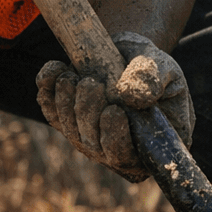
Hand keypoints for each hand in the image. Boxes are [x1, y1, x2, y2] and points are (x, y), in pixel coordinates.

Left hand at [36, 32, 194, 181]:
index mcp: (153, 142)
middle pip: (97, 148)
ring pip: (73, 133)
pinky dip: (48, 95)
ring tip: (70, 77)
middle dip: (88, 115)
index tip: (112, 111)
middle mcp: (122, 150)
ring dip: (66, 104)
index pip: (133, 157)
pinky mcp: (71, 124)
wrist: (132, 54)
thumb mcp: (163, 66)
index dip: (116, 140)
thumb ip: (152, 78)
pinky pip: (54, 116)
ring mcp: (94, 140)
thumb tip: (131, 97)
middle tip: (90, 83)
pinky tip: (53, 71)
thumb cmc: (155, 65)